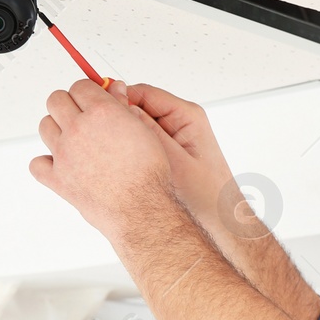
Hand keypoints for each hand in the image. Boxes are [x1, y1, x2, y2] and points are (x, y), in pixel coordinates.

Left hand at [29, 79, 176, 245]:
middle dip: (68, 104)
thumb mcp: (143, 130)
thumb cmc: (147, 175)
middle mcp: (78, 129)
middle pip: (56, 100)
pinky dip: (45, 162)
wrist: (141, 209)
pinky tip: (60, 164)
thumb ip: (123, 106)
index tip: (91, 98)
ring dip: (56, 128)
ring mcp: (64, 153)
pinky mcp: (57, 178)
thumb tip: (115, 89)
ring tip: (73, 139)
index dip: (87, 91)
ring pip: (45, 126)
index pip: (80, 86)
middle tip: (80, 115)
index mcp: (101, 112)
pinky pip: (37, 163)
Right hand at [112, 82, 262, 239]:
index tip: (96, 113)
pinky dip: (129, 153)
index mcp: (187, 116)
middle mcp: (181, 122)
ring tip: (112, 159)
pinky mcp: (168, 153)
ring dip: (122, 140)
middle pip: (137, 108)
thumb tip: (120, 106)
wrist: (223, 226)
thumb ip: (149, 133)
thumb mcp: (174, 164)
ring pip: (137, 127)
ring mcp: (173, 138)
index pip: (142, 93)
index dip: (116, 100)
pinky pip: (142, 144)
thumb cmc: (207, 199)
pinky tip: (122, 169)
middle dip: (118, 122)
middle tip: (100, 140)